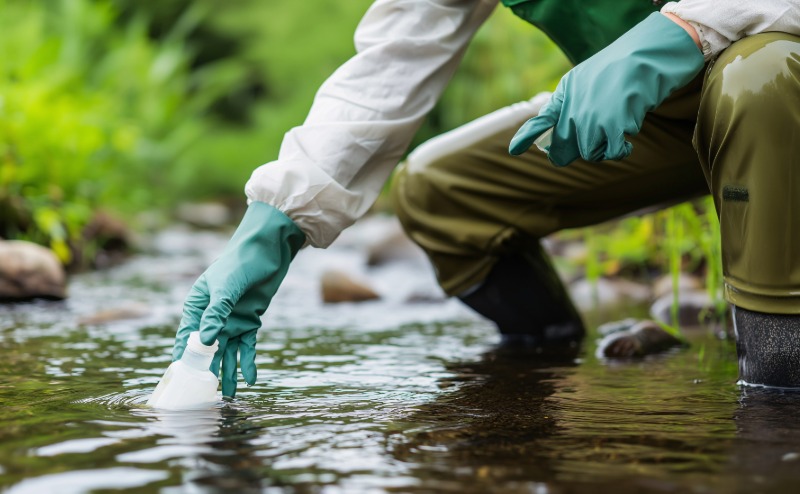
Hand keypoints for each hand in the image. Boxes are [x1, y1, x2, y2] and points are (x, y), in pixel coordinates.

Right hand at [172, 202, 304, 396]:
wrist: (268, 250)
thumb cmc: (241, 262)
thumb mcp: (226, 287)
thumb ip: (217, 313)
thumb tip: (205, 341)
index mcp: (197, 306)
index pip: (185, 337)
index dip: (182, 358)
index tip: (179, 380)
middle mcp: (212, 318)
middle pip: (206, 350)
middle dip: (206, 372)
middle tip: (204, 397)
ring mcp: (231, 321)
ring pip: (227, 353)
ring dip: (228, 373)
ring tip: (228, 396)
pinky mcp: (250, 322)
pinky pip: (247, 347)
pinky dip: (248, 362)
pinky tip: (250, 379)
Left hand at [509, 13, 703, 166]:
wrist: (647, 55)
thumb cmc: (621, 67)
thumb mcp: (586, 78)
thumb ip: (571, 102)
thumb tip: (566, 131)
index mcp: (565, 94)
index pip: (541, 119)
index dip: (527, 136)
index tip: (515, 149)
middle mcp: (574, 108)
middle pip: (564, 148)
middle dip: (573, 152)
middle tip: (593, 145)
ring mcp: (592, 118)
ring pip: (589, 153)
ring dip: (602, 149)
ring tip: (615, 133)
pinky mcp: (613, 125)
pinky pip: (612, 152)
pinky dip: (620, 151)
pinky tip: (626, 144)